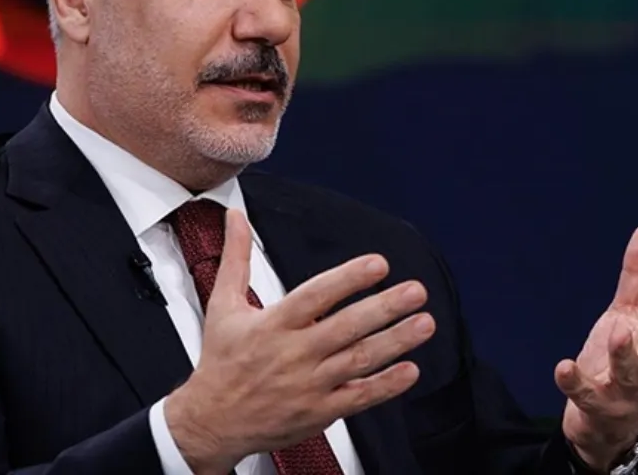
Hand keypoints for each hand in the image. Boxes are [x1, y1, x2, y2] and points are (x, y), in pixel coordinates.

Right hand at [165, 210, 435, 474]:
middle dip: (384, 308)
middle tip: (415, 291)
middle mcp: (293, 353)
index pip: (315, 296)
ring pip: (358, 360)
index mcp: (273, 324)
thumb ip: (236, 258)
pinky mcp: (319, 411)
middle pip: (345, 327)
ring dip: (395, 341)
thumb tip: (235, 216)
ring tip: (424, 323)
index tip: (377, 264)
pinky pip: (358, 397)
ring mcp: (309, 385)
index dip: (347, 279)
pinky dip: (385, 386)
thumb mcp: (222, 305)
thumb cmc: (222, 361)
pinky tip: (410, 370)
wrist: (213, 421)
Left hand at [556, 223, 637, 471]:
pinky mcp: (597, 406)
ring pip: (630, 375)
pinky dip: (574, 382)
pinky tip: (563, 366)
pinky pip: (586, 395)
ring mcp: (625, 391)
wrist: (601, 418)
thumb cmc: (620, 357)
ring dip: (624, 356)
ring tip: (617, 334)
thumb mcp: (627, 313)